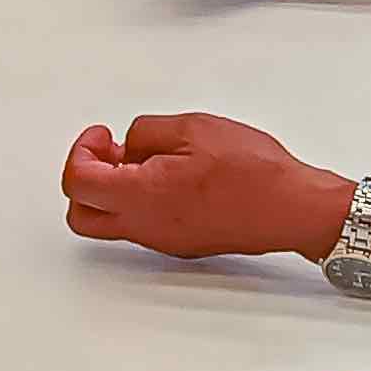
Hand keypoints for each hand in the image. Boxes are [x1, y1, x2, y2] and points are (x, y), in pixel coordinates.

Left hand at [59, 115, 349, 260]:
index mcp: (141, 197)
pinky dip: (138, 199)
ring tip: (143, 158)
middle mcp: (146, 227)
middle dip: (85, 178)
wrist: (293, 208)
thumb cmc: (253, 173)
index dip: (81, 151)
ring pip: (111, 222)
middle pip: (82, 215)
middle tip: (107, 151)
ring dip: (112, 188)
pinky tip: (166, 174)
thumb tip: (130, 143)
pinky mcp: (182, 242)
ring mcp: (163, 240)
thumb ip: (146, 132)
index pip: (77, 182)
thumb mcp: (192, 127)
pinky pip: (142, 224)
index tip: (101, 135)